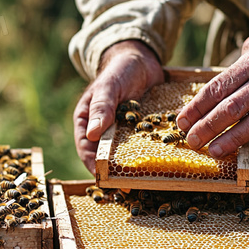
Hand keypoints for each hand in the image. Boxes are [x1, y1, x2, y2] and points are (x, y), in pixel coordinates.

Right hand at [74, 40, 163, 173]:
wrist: (141, 60)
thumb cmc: (118, 71)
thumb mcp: (108, 87)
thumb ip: (101, 107)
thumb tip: (92, 133)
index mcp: (87, 122)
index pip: (86, 150)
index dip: (94, 166)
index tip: (106, 179)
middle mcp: (103, 132)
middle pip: (106, 158)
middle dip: (116, 173)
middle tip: (129, 188)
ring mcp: (122, 133)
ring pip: (125, 156)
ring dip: (134, 168)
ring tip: (146, 183)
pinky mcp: (140, 132)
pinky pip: (144, 147)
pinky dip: (151, 156)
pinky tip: (162, 166)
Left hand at [176, 13, 248, 157]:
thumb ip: (237, 67)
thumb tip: (216, 89)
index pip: (218, 88)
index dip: (197, 107)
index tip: (182, 121)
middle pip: (232, 108)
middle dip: (208, 127)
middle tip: (191, 141)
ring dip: (232, 139)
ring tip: (214, 151)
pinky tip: (244, 144)